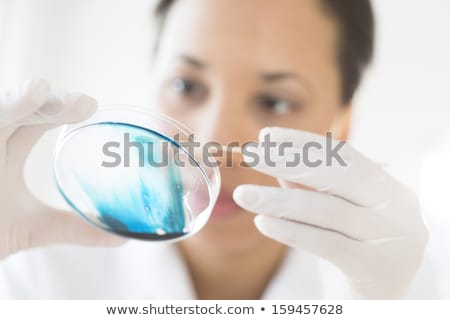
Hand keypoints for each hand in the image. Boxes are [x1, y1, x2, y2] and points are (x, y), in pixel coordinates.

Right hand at [0, 79, 124, 259]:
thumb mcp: (32, 229)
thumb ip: (76, 229)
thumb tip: (123, 236)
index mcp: (3, 152)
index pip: (31, 119)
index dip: (57, 107)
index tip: (90, 105)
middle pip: (8, 111)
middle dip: (34, 100)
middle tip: (72, 99)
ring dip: (10, 105)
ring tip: (37, 91)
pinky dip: (4, 116)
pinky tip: (12, 113)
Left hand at [233, 126, 427, 298]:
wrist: (373, 305)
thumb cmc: (350, 254)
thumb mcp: (333, 215)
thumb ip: (308, 185)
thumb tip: (272, 151)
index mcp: (389, 189)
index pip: (345, 156)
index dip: (304, 144)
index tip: (267, 136)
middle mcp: (399, 209)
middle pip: (340, 175)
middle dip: (290, 161)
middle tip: (250, 155)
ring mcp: (392, 239)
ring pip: (327, 209)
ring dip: (278, 200)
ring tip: (243, 195)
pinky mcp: (375, 268)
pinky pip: (325, 243)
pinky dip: (290, 231)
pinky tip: (262, 223)